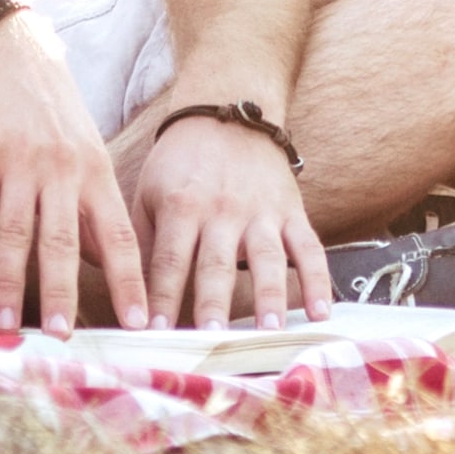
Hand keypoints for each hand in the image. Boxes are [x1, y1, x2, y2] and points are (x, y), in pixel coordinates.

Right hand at [0, 15, 148, 336]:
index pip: (117, 235)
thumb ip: (90, 197)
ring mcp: (18, 159)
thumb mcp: (82, 141)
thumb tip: (102, 255)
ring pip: (12, 232)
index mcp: (93, 169)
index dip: (128, 281)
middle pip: (62, 242)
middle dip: (62, 293)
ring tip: (6, 323)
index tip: (138, 323)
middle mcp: (60, 167)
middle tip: (62, 337)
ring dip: (7, 282)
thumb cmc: (43, 97)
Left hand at [122, 113, 324, 329]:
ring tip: (270, 331)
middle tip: (211, 339)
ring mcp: (261, 212)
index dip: (162, 297)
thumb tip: (133, 293)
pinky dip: (318, 281)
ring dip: (269, 297)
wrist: (226, 114)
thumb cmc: (180, 162)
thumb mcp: (148, 192)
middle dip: (213, 303)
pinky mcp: (292, 211)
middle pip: (217, 263)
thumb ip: (145, 241)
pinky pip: (309, 249)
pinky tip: (321, 311)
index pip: (170, 260)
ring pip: (267, 259)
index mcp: (181, 206)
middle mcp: (222, 210)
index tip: (155, 331)